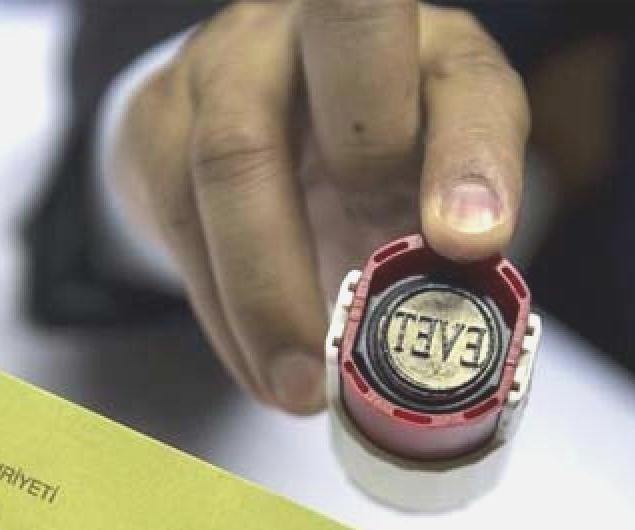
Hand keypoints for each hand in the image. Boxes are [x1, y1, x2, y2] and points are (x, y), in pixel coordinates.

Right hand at [111, 0, 528, 413]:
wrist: (234, 122)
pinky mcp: (162, 114)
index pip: (467, 79)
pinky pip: (182, 215)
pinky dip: (225, 314)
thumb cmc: (356, 164)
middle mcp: (328, 26)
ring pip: (237, 154)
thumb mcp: (418, 195)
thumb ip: (443, 249)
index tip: (470, 245)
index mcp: (425, 51)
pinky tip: (260, 371)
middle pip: (352, 28)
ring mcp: (235, 59)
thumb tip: (454, 353)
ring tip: (302, 387)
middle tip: (368, 297)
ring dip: (268, 293)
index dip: (472, 155)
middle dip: (364, 159)